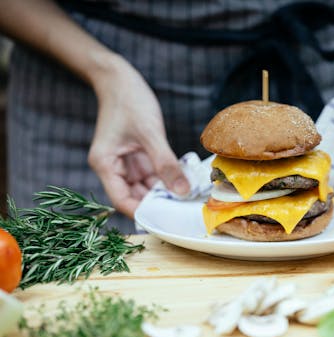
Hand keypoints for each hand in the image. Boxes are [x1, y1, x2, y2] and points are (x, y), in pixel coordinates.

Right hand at [88, 55, 189, 217]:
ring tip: (188, 197)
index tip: (167, 219)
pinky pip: (153, 174)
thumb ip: (166, 164)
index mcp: (105, 165)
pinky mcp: (138, 156)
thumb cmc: (129, 101)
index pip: (122, 200)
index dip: (143, 212)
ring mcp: (126, 163)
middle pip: (135, 196)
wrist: (120, 79)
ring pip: (146, 187)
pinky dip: (167, 179)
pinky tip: (184, 182)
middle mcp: (113, 168)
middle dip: (157, 203)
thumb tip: (182, 192)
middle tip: (184, 209)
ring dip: (164, 192)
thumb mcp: (150, 134)